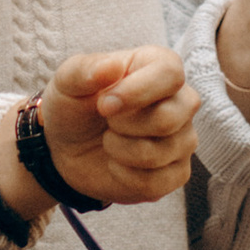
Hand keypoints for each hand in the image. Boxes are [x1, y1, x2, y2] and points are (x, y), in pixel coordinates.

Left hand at [38, 47, 199, 206]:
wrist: (67, 148)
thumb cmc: (75, 105)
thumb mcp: (67, 82)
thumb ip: (84, 70)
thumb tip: (112, 66)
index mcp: (159, 67)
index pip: (170, 74)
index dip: (137, 91)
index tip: (104, 104)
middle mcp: (181, 101)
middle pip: (169, 118)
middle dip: (124, 126)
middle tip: (106, 122)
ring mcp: (183, 139)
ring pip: (161, 153)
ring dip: (120, 151)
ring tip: (109, 140)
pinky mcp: (177, 173)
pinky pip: (158, 182)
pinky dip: (125, 176)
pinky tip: (115, 164)